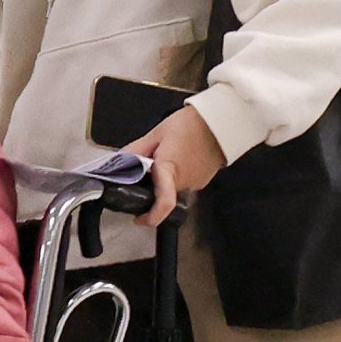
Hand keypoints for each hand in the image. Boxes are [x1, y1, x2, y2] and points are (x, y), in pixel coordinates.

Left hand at [122, 103, 227, 225]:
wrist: (221, 122)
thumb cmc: (192, 124)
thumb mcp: (157, 133)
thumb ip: (136, 150)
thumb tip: (119, 162)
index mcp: (170, 170)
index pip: (163, 203)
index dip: (150, 217)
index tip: (139, 218)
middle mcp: (184, 182)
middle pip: (161, 193)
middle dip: (152, 182)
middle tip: (150, 162)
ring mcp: (195, 183)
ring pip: (172, 186)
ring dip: (165, 176)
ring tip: (168, 152)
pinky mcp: (202, 181)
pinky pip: (183, 181)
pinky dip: (177, 172)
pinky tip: (180, 155)